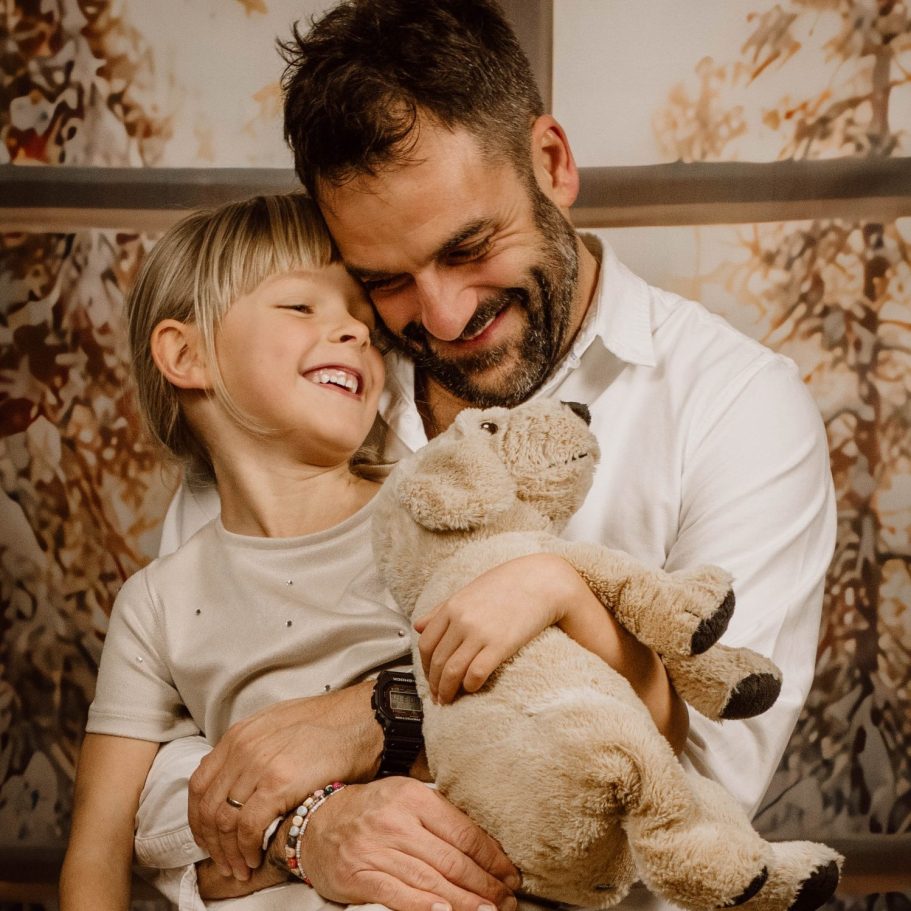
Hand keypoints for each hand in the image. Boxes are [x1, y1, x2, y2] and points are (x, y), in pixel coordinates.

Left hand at [188, 680, 381, 878]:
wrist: (362, 719)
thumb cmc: (330, 724)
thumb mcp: (278, 726)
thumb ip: (253, 748)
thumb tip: (238, 778)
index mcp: (239, 734)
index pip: (199, 785)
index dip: (199, 820)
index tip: (210, 839)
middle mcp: (242, 748)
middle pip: (207, 807)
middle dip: (211, 843)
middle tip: (225, 863)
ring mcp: (258, 764)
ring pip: (223, 821)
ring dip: (228, 852)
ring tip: (241, 868)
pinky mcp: (278, 783)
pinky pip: (247, 826)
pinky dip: (245, 849)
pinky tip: (254, 858)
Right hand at [298, 777, 519, 910]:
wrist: (317, 823)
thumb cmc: (370, 812)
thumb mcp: (405, 799)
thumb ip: (439, 817)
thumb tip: (485, 847)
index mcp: (414, 797)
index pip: (464, 832)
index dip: (492, 858)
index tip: (509, 875)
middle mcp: (397, 821)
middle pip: (452, 860)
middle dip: (485, 885)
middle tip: (507, 900)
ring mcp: (376, 849)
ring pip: (432, 881)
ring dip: (465, 902)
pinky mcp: (360, 874)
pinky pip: (398, 894)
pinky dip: (424, 907)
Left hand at [414, 554, 581, 703]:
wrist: (542, 581)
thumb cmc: (508, 584)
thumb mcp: (470, 592)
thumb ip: (441, 609)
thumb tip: (417, 626)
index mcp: (452, 606)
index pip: (426, 643)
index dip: (424, 666)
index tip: (430, 677)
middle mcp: (462, 620)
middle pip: (437, 661)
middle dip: (435, 683)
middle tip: (438, 696)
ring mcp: (480, 633)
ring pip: (452, 671)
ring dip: (447, 691)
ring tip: (450, 700)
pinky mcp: (500, 644)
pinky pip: (476, 673)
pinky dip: (470, 686)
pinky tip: (472, 689)